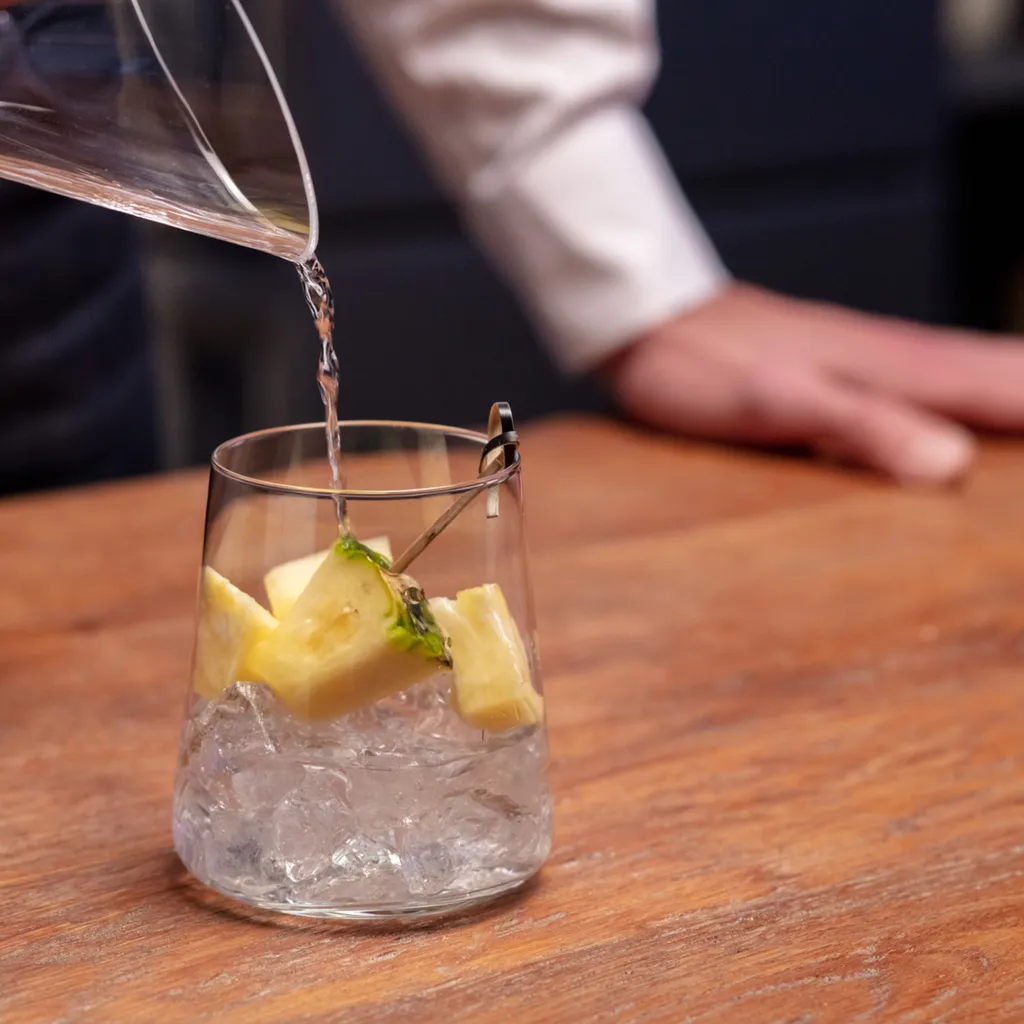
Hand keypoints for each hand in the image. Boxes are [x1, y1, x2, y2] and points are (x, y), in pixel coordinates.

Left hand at [601, 284, 1023, 484]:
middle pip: (1014, 374)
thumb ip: (861, 428)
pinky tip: (985, 406)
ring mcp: (882, 357)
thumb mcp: (777, 404)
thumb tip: (951, 467)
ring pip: (986, 373)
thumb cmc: (706, 366)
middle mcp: (904, 358)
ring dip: (1023, 392)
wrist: (656, 320)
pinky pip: (944, 379)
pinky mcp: (856, 366)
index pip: (1015, 391)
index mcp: (901, 369)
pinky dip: (987, 390)